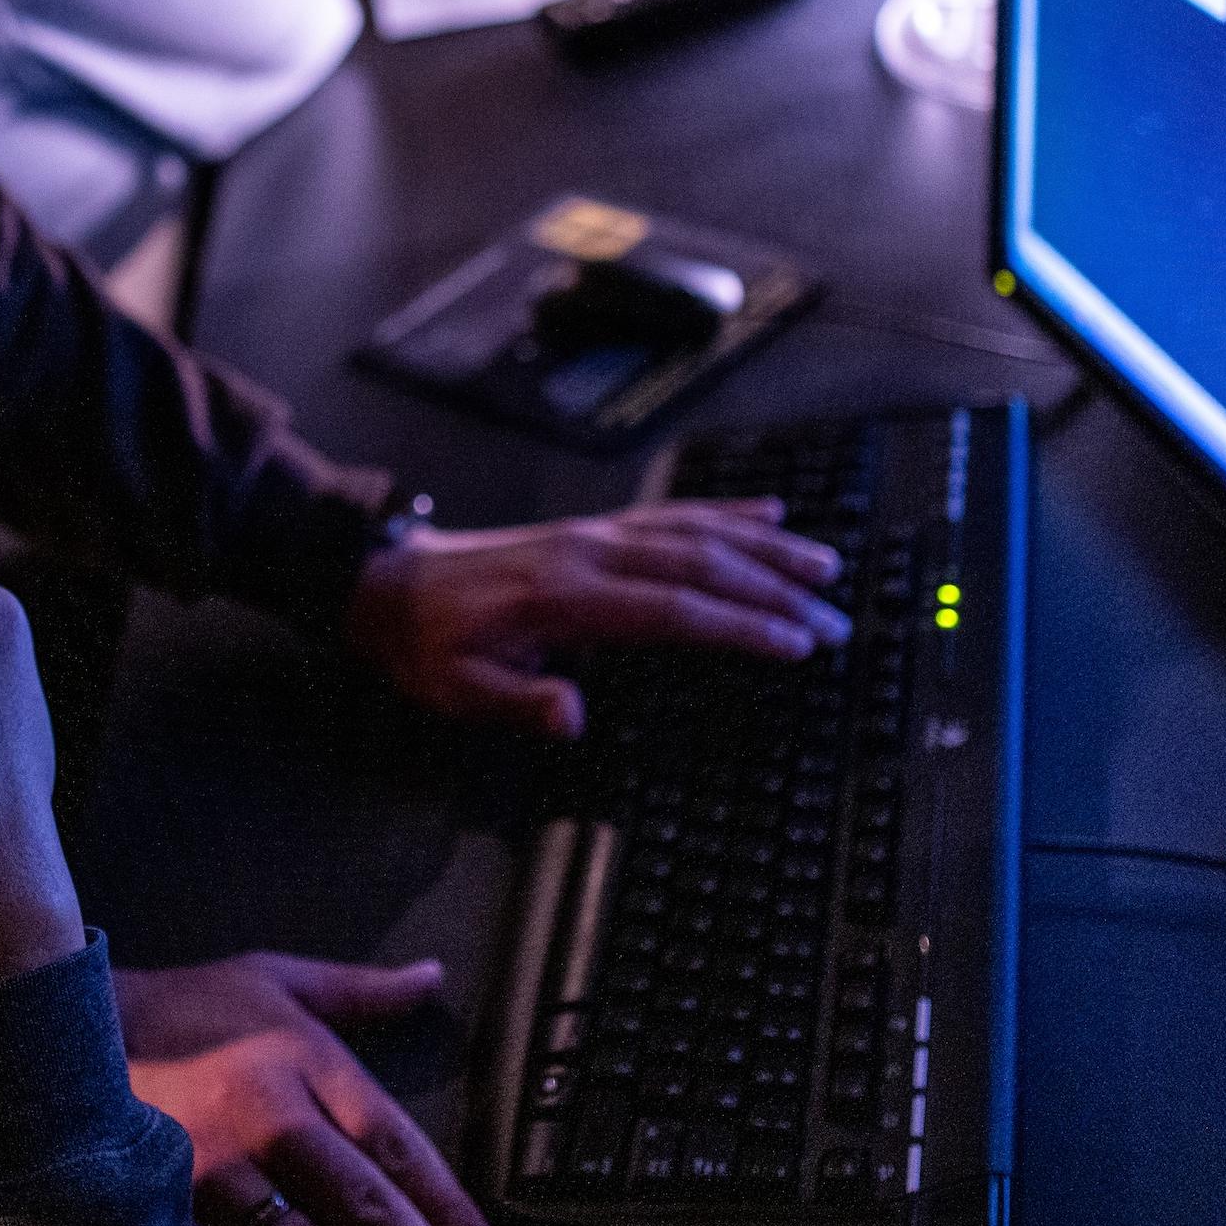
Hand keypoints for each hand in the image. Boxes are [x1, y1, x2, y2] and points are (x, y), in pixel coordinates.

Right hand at [117, 954, 509, 1225]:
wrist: (60, 1020)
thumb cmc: (183, 1012)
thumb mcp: (276, 981)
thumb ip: (360, 992)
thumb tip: (431, 977)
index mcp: (304, 1060)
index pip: (398, 1146)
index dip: (452, 1214)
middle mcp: (266, 1113)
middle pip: (364, 1209)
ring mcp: (207, 1167)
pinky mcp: (157, 1208)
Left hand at [349, 501, 847, 737]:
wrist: (390, 586)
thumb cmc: (429, 645)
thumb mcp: (458, 689)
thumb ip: (517, 702)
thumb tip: (571, 714)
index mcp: (567, 596)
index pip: (674, 608)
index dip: (739, 625)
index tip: (795, 643)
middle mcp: (592, 554)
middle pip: (703, 564)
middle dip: (776, 590)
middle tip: (835, 619)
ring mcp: (598, 535)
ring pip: (698, 531)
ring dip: (766, 548)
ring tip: (826, 567)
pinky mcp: (598, 530)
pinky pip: (674, 514)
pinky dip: (728, 511)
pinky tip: (770, 515)